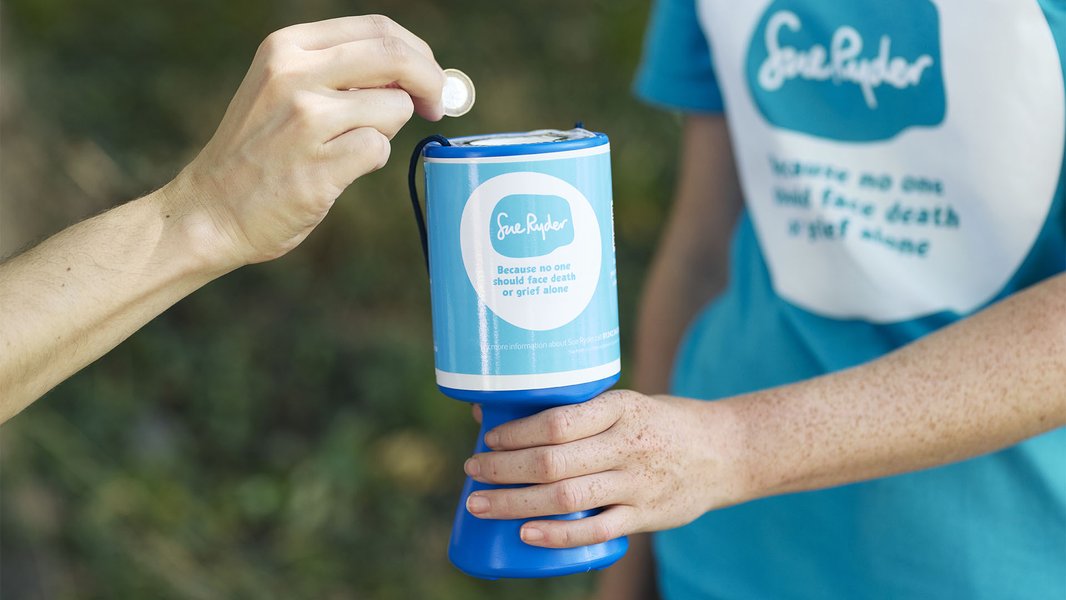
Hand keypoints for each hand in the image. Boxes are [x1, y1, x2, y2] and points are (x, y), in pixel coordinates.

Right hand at [164, 15, 444, 270]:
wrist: (212, 209)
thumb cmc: (259, 152)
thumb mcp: (283, 88)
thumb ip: (340, 72)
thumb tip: (414, 74)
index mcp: (287, 47)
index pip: (377, 29)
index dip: (418, 52)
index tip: (430, 77)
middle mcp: (294, 74)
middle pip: (396, 57)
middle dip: (431, 81)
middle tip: (436, 105)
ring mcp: (306, 119)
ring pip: (393, 108)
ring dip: (387, 131)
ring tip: (345, 148)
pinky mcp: (319, 165)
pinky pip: (379, 150)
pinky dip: (370, 162)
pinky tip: (337, 171)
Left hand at [463, 391, 749, 547]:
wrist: (725, 451)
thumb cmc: (657, 423)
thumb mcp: (624, 404)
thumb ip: (574, 414)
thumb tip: (494, 415)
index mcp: (620, 408)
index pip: (558, 421)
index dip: (516, 433)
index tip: (487, 438)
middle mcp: (628, 445)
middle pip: (553, 462)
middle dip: (503, 469)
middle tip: (471, 473)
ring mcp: (638, 484)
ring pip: (567, 498)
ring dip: (516, 503)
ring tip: (480, 504)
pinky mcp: (647, 516)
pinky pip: (597, 531)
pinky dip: (558, 535)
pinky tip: (526, 535)